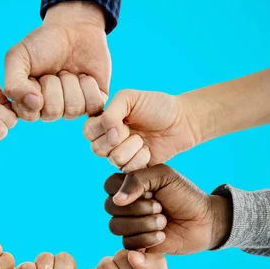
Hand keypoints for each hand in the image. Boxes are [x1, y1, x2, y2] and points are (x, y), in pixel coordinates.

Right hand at [4, 1, 109, 121]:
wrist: (74, 28)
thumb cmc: (42, 43)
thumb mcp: (18, 57)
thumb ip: (13, 84)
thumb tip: (33, 105)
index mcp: (28, 104)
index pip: (29, 114)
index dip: (33, 92)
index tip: (34, 75)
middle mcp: (49, 110)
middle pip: (53, 112)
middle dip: (54, 84)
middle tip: (54, 71)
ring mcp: (72, 108)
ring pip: (73, 110)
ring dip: (72, 83)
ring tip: (68, 71)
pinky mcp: (93, 103)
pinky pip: (93, 106)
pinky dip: (89, 86)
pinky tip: (84, 76)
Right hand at [83, 90, 201, 168]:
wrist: (181, 122)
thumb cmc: (156, 106)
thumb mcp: (129, 98)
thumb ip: (111, 113)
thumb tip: (109, 138)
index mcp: (104, 122)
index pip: (87, 131)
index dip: (102, 128)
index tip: (121, 120)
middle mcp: (108, 140)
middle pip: (96, 148)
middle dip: (118, 139)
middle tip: (133, 130)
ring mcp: (120, 155)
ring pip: (113, 159)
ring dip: (131, 148)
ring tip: (142, 140)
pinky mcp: (132, 168)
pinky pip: (127, 169)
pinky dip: (140, 159)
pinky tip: (148, 151)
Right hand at [105, 165, 231, 252]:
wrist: (204, 221)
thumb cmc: (185, 195)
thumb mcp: (164, 176)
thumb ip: (137, 180)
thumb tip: (117, 200)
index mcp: (130, 185)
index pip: (109, 186)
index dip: (125, 190)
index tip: (149, 190)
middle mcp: (126, 205)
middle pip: (109, 207)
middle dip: (138, 208)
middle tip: (160, 207)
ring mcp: (130, 225)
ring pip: (115, 226)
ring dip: (143, 224)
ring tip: (163, 221)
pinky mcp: (136, 243)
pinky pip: (127, 243)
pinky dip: (146, 239)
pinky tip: (162, 236)